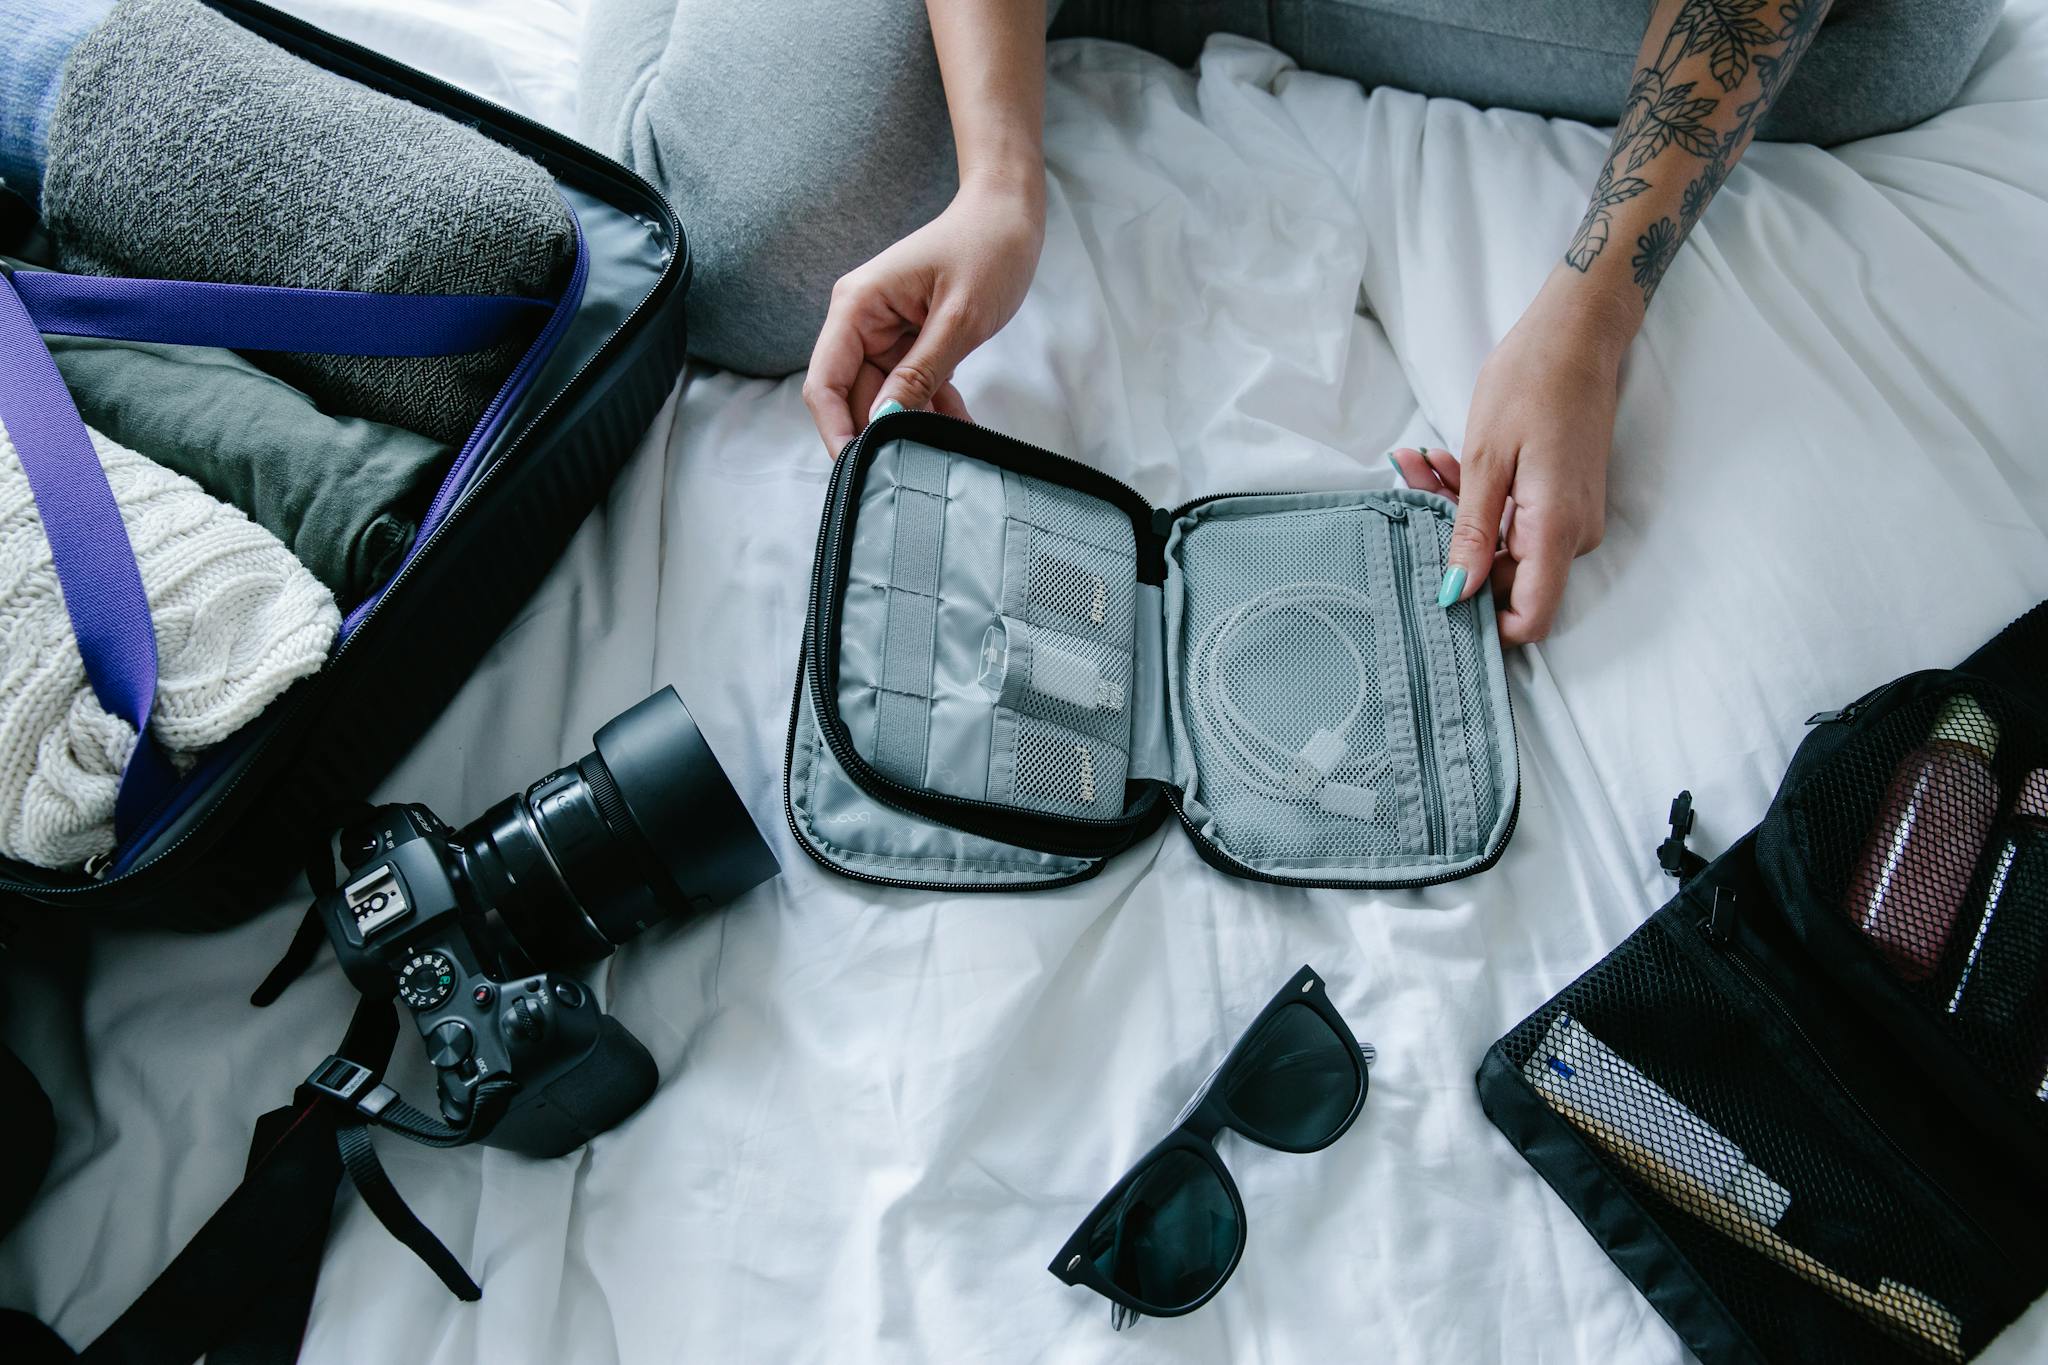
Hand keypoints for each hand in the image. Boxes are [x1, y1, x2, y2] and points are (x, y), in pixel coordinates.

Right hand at [803, 175, 1045, 453]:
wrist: (1009, 215)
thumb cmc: (986, 249)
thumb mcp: (959, 317)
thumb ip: (921, 372)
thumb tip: (885, 420)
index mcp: (857, 307)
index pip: (825, 381)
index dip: (835, 429)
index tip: (858, 468)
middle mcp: (862, 322)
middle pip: (854, 396)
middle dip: (883, 433)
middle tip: (918, 468)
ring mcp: (885, 334)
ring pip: (886, 399)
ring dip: (914, 426)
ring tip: (947, 453)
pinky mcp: (910, 342)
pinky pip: (911, 388)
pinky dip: (933, 409)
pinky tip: (959, 431)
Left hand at [1391, 267, 1637, 644]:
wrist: (1577, 334)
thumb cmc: (1530, 383)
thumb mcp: (1485, 458)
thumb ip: (1470, 533)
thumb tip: (1456, 593)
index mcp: (1555, 529)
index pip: (1529, 618)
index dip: (1483, 623)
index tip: (1435, 594)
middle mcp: (1573, 535)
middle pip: (1506, 581)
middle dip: (1450, 548)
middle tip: (1410, 489)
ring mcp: (1572, 519)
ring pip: (1502, 548)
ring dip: (1456, 515)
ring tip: (1422, 464)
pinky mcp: (1564, 502)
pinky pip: (1514, 523)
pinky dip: (1478, 502)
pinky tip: (1445, 464)